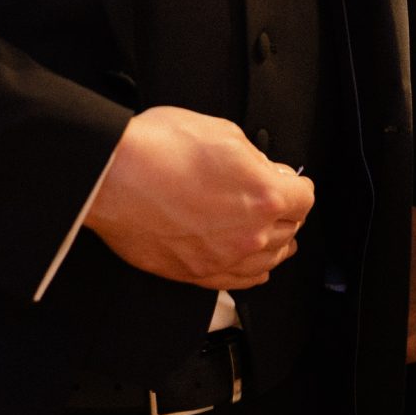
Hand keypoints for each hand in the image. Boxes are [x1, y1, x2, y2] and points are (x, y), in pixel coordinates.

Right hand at [84, 105, 313, 290]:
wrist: (111, 177)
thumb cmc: (157, 149)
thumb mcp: (222, 132)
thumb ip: (254, 158)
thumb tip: (266, 170)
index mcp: (263, 196)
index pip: (304, 197)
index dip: (297, 184)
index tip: (290, 181)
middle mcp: (249, 234)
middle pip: (290, 230)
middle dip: (287, 212)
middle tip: (276, 200)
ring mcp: (221, 259)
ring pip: (269, 261)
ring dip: (274, 244)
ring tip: (272, 234)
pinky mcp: (194, 274)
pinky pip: (238, 283)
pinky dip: (251, 272)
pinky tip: (251, 265)